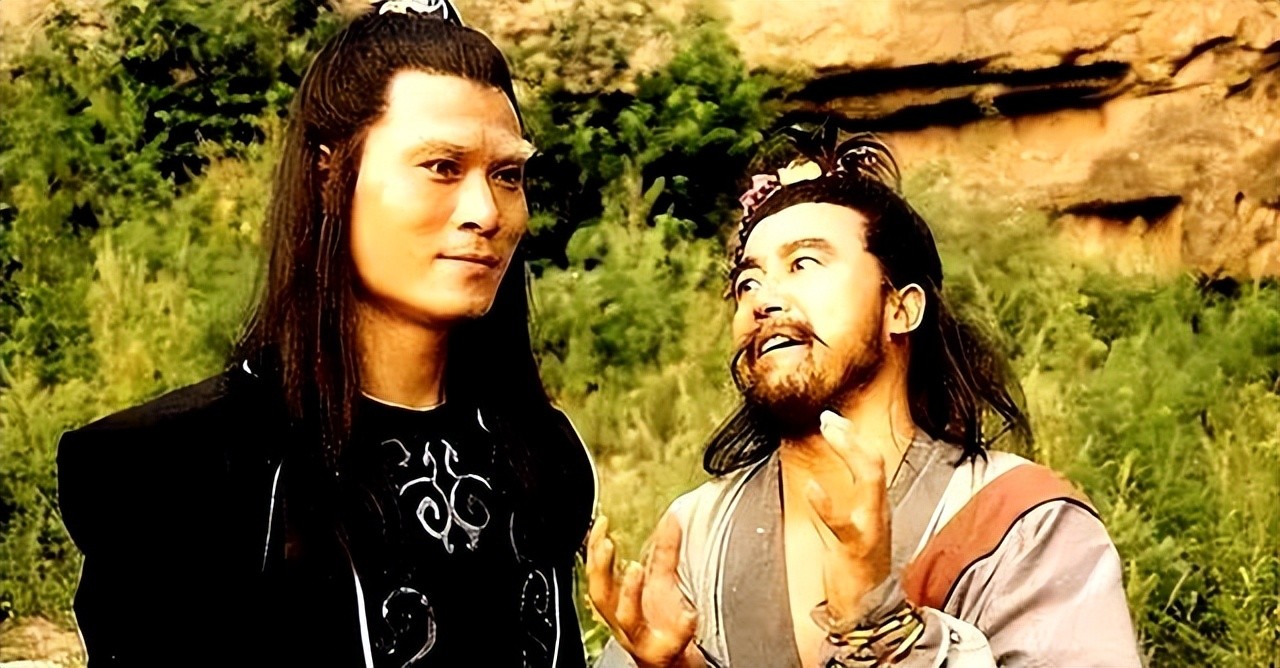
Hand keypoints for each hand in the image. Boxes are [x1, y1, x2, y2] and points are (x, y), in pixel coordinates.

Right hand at [586, 514, 702, 667]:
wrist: (675, 663)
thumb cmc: (664, 626)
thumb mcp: (663, 585)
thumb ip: (665, 552)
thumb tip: (670, 519)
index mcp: (619, 603)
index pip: (598, 574)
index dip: (594, 549)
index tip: (600, 525)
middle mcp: (625, 622)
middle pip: (602, 596)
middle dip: (600, 569)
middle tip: (606, 545)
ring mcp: (643, 639)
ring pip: (627, 619)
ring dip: (628, 593)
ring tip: (637, 570)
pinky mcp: (665, 654)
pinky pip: (670, 642)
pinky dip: (680, 628)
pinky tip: (689, 615)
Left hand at [806, 410, 892, 624]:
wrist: (868, 612)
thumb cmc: (857, 569)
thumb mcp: (849, 528)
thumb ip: (838, 504)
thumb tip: (819, 480)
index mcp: (874, 507)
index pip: (872, 462)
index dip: (854, 438)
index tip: (833, 419)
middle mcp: (877, 512)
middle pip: (874, 463)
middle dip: (853, 437)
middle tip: (829, 419)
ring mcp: (870, 529)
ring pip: (871, 482)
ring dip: (850, 452)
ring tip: (829, 432)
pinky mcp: (856, 549)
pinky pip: (842, 523)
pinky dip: (826, 503)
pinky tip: (811, 487)